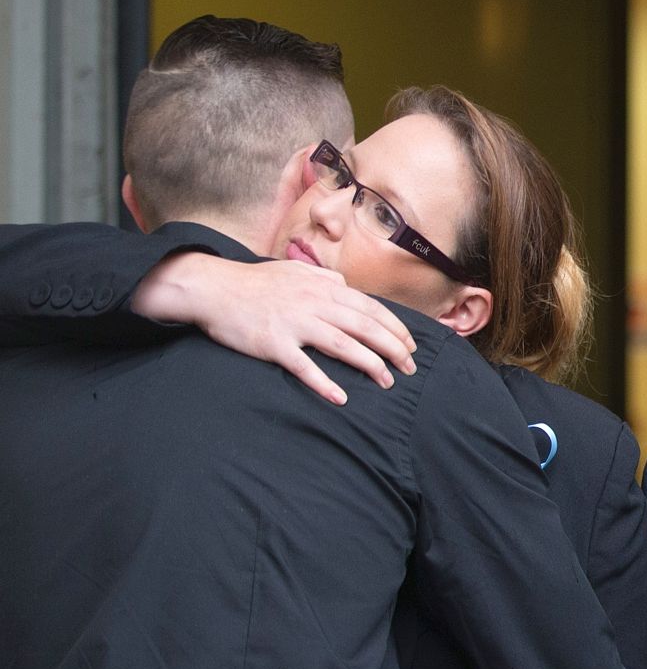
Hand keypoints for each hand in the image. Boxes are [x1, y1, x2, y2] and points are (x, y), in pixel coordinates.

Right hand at [132, 252, 417, 404]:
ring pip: (343, 344)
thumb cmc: (255, 281)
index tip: (411, 345)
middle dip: (394, 348)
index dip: (395, 327)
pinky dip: (324, 383)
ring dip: (370, 364)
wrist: (212, 287)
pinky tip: (341, 398)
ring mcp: (295, 323)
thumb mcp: (294, 270)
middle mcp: (314, 303)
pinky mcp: (274, 343)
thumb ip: (322, 277)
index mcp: (323, 287)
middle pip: (365, 327)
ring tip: (389, 381)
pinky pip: (304, 366)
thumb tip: (344, 283)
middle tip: (411, 367)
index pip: (370, 308)